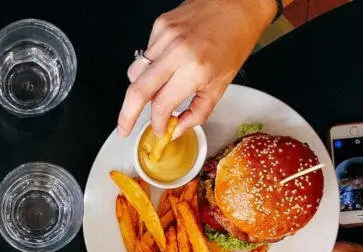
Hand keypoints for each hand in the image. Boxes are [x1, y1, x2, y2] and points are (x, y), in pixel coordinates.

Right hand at [117, 0, 274, 137]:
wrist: (239, 5)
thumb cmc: (235, 40)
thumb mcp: (222, 85)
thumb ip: (197, 112)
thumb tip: (177, 129)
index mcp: (195, 69)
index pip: (162, 105)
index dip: (157, 123)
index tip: (158, 129)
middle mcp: (177, 51)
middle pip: (137, 90)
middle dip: (126, 115)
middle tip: (124, 129)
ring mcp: (165, 36)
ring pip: (136, 73)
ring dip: (141, 89)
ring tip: (155, 91)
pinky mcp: (160, 25)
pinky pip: (145, 55)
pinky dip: (151, 67)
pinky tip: (167, 64)